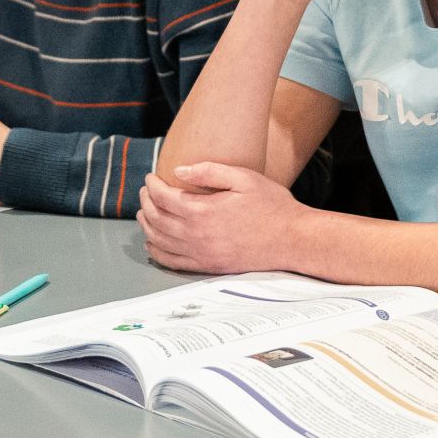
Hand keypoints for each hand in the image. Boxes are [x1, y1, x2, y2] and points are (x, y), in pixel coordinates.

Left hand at [140, 161, 313, 272]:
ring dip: (147, 225)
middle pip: (156, 219)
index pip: (163, 197)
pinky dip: (156, 251)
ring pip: (159, 241)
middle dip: (146, 202)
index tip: (151, 178)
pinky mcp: (207, 266)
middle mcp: (196, 235)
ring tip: (145, 212)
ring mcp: (200, 254)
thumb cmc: (272, 207)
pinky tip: (153, 243)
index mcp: (202, 211)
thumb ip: (209, 171)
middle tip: (146, 191)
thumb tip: (179, 171)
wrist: (291, 240)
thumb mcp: (243, 178)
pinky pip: (171, 262)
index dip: (152, 186)